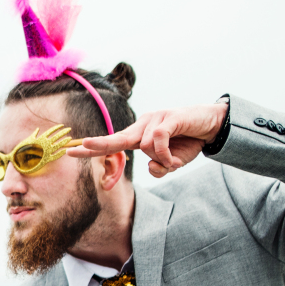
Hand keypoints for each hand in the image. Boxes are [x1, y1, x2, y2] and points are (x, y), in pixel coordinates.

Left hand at [68, 101, 227, 178]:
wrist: (212, 125)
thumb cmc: (188, 142)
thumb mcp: (173, 162)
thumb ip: (160, 168)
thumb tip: (151, 167)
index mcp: (140, 134)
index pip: (113, 141)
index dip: (94, 146)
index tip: (72, 149)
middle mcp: (143, 124)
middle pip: (118, 138)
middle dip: (98, 144)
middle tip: (77, 147)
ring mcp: (155, 118)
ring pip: (145, 146)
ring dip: (162, 159)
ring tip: (176, 158)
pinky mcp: (168, 117)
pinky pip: (157, 140)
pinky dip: (165, 154)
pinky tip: (175, 159)